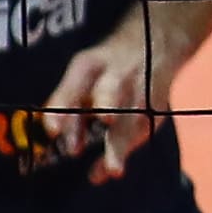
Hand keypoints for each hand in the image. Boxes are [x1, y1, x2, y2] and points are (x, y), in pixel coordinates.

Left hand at [43, 4, 174, 180]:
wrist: (159, 42)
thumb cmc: (107, 65)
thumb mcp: (85, 70)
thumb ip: (68, 103)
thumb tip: (56, 140)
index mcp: (92, 64)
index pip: (75, 84)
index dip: (64, 107)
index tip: (52, 131)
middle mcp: (119, 73)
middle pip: (111, 91)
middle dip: (106, 106)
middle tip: (98, 128)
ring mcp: (143, 89)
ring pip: (132, 116)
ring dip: (121, 144)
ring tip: (112, 170)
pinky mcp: (158, 104)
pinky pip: (144, 129)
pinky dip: (129, 149)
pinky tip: (111, 169)